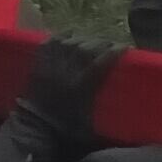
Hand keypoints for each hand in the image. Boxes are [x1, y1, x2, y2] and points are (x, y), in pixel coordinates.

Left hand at [13, 33, 119, 161]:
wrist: (34, 125)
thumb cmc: (64, 127)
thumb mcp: (91, 123)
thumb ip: (106, 112)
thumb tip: (127, 106)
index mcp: (80, 87)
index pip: (100, 63)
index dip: (114, 52)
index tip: (125, 47)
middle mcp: (65, 72)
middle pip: (85, 49)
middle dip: (102, 43)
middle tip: (111, 44)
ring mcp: (50, 66)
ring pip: (70, 43)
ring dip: (85, 39)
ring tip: (94, 41)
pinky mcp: (38, 63)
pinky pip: (50, 42)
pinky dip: (62, 35)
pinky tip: (72, 34)